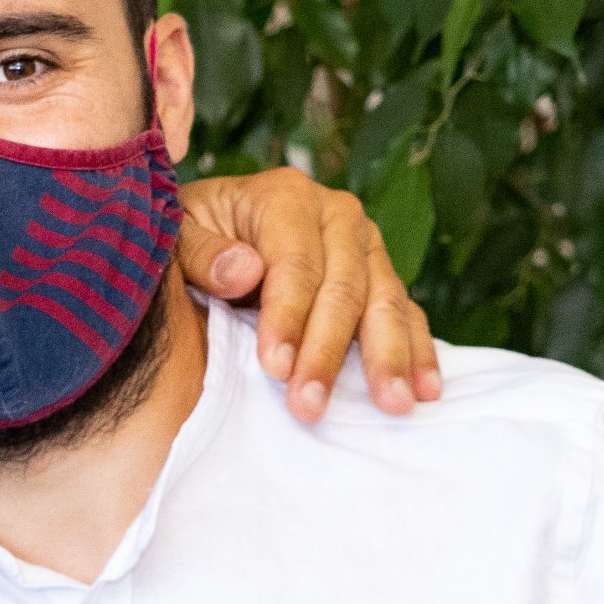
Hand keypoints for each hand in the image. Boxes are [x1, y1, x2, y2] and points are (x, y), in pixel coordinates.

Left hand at [173, 165, 440, 421]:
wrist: (214, 226)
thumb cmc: (192, 234)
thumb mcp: (177, 233)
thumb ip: (201, 252)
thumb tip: (244, 272)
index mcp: (286, 198)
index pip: (295, 263)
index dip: (287, 317)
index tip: (274, 368)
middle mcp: (338, 216)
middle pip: (344, 287)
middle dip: (328, 350)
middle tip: (311, 405)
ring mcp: (365, 247)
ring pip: (384, 302)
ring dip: (388, 357)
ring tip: (393, 404)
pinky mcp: (381, 277)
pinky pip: (406, 313)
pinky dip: (418, 352)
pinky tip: (426, 389)